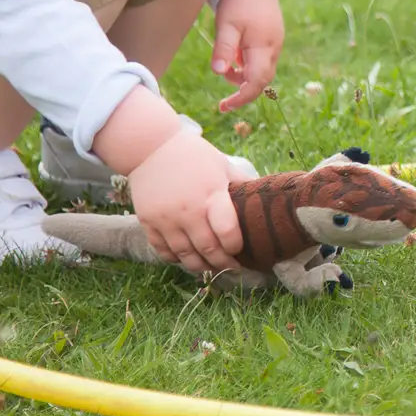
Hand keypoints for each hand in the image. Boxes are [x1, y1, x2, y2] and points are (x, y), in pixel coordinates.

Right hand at [125, 129, 245, 276]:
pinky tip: (186, 258)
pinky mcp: (148, 222)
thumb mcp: (222, 165)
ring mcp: (166, 218)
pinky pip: (163, 251)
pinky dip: (176, 259)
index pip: (227, 232)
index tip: (240, 250)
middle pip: (208, 250)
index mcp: (211, 194)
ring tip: (211, 268)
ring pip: (185, 256)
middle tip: (231, 268)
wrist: (149, 147)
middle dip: (222, 264)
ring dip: (200, 267)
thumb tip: (266, 197)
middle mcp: (188, 210)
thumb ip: (242, 183)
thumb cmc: (193, 156)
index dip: (235, 247)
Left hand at [213, 0, 283, 111]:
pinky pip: (262, 59)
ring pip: (261, 70)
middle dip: (242, 90)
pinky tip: (235, 56)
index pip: (256, 82)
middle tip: (224, 100)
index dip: (242, 97)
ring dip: (243, 77)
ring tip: (225, 67)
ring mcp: (275, 42)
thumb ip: (224, 50)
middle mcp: (274, 47)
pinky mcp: (271, 36)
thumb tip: (218, 73)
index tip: (225, 106)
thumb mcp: (226, 25)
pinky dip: (248, 65)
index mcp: (264, 47)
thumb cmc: (238, 0)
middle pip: (261, 79)